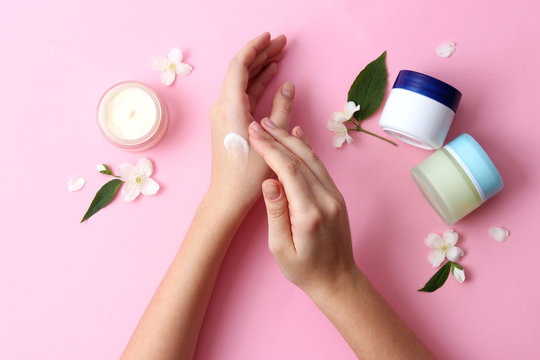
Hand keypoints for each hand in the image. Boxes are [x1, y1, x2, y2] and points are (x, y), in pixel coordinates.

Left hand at [209, 32, 292, 209]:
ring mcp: (224, 113)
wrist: (228, 194)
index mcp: (230, 106)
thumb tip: (288, 86)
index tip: (270, 37)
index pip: (239, 66)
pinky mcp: (229, 121)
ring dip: (260, 67)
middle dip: (261, 53)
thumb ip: (281, 109)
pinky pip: (242, 94)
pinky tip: (271, 76)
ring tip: (279, 54)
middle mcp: (223, 106)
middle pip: (241, 70)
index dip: (255, 48)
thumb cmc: (247, 173)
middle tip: (281, 43)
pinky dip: (256, 83)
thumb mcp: (271, 141)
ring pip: (242, 81)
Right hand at [247, 116, 357, 296]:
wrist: (337, 279)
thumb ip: (275, 213)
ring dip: (291, 139)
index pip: (287, 170)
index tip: (253, 135)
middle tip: (257, 124)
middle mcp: (326, 199)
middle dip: (277, 138)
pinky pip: (320, 167)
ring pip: (312, 159)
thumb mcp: (280, 248)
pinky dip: (307, 149)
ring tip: (271, 125)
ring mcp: (334, 196)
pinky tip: (297, 136)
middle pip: (300, 159)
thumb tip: (268, 182)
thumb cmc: (304, 269)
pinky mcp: (336, 196)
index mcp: (309, 213)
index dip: (269, 149)